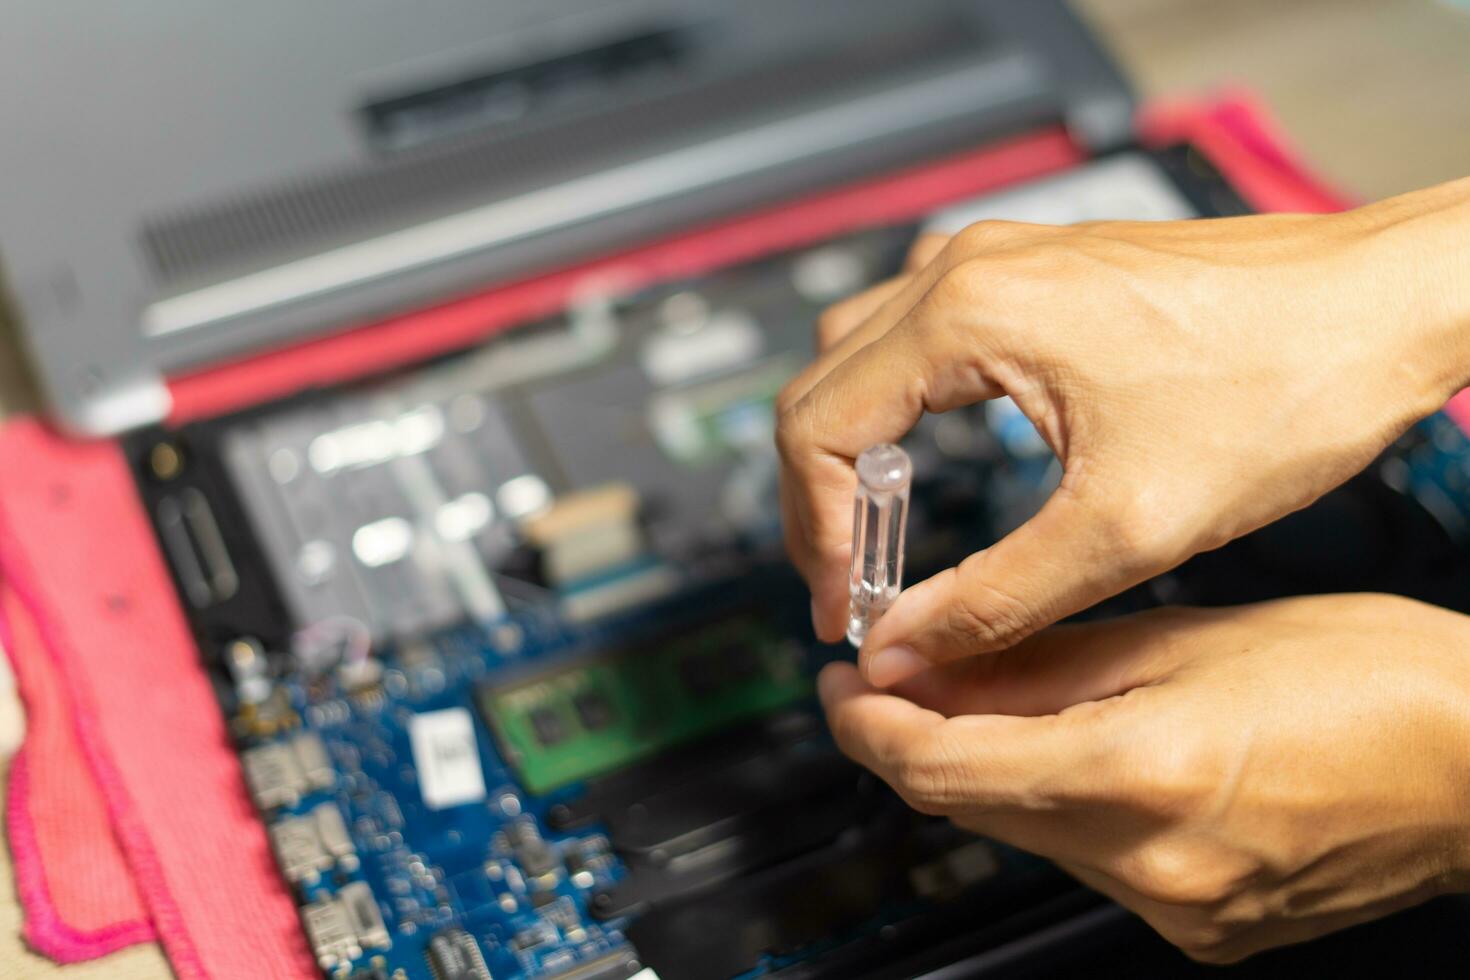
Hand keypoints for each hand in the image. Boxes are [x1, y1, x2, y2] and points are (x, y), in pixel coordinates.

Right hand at [776, 181, 1469, 683]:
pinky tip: (936, 446)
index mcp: (970, 313)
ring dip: (855, 446)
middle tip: (859, 586)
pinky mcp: (1036, 272)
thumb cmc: (1284, 385)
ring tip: (888, 531)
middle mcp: (970, 268)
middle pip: (821, 388)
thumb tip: (901, 647)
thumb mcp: (1127, 527)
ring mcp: (1002, 259)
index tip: (846, 607)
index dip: (814, 536)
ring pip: (861, 354)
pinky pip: (920, 330)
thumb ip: (993, 599)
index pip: (814, 430)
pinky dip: (899, 400)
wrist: (1384, 307)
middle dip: (822, 499)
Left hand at [818, 593, 1469, 962]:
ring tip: (990, 698)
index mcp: (1141, 771)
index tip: (841, 687)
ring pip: (1030, 834)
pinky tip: (1079, 752)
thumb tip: (931, 660)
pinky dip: (1062, 806)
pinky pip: (1094, 862)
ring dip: (990, 771)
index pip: (940, 768)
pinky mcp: (1205, 929)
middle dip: (918, 742)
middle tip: (899, 678)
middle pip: (974, 806)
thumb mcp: (1185, 634)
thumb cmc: (1369, 677)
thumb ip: (1041, 660)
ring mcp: (1180, 909)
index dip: (868, 727)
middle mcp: (1152, 862)